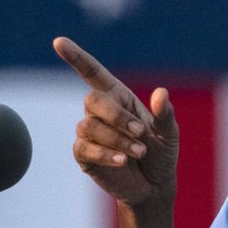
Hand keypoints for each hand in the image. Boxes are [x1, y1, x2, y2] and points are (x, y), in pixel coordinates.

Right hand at [53, 37, 178, 208]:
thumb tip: (161, 92)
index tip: (58, 42)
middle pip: (92, 100)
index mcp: (119, 97)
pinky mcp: (84, 155)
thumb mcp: (169, 133)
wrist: (154, 185)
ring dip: (117, 139)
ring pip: (89, 126)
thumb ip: (165, 114)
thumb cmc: (161, 153)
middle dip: (117, 116)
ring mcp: (89, 133)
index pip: (93, 72)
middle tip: (141, 133)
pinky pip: (85, 149)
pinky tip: (123, 161)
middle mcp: (100, 112)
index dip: (76, 57)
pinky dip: (106, 154)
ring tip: (139, 152)